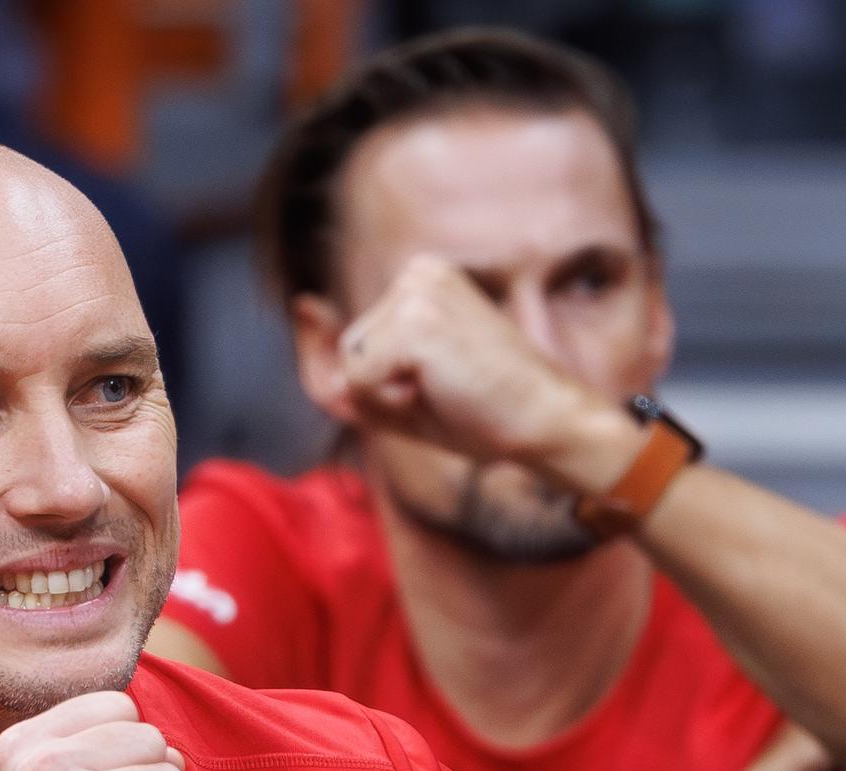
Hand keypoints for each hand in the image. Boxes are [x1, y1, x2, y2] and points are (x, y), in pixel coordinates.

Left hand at [338, 255, 630, 475]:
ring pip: (352, 370)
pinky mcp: (415, 323)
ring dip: (391, 400)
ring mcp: (417, 293)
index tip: (445, 388)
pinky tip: (447, 391)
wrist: (544, 422)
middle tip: (451, 393)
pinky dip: (396, 405)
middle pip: (349, 356)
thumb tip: (300, 303)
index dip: (382, 390)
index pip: (355, 347)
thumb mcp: (397, 396)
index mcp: (421, 279)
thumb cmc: (481, 414)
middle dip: (385, 394)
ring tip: (451, 390)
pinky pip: (362, 384)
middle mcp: (417, 273)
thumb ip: (338, 368)